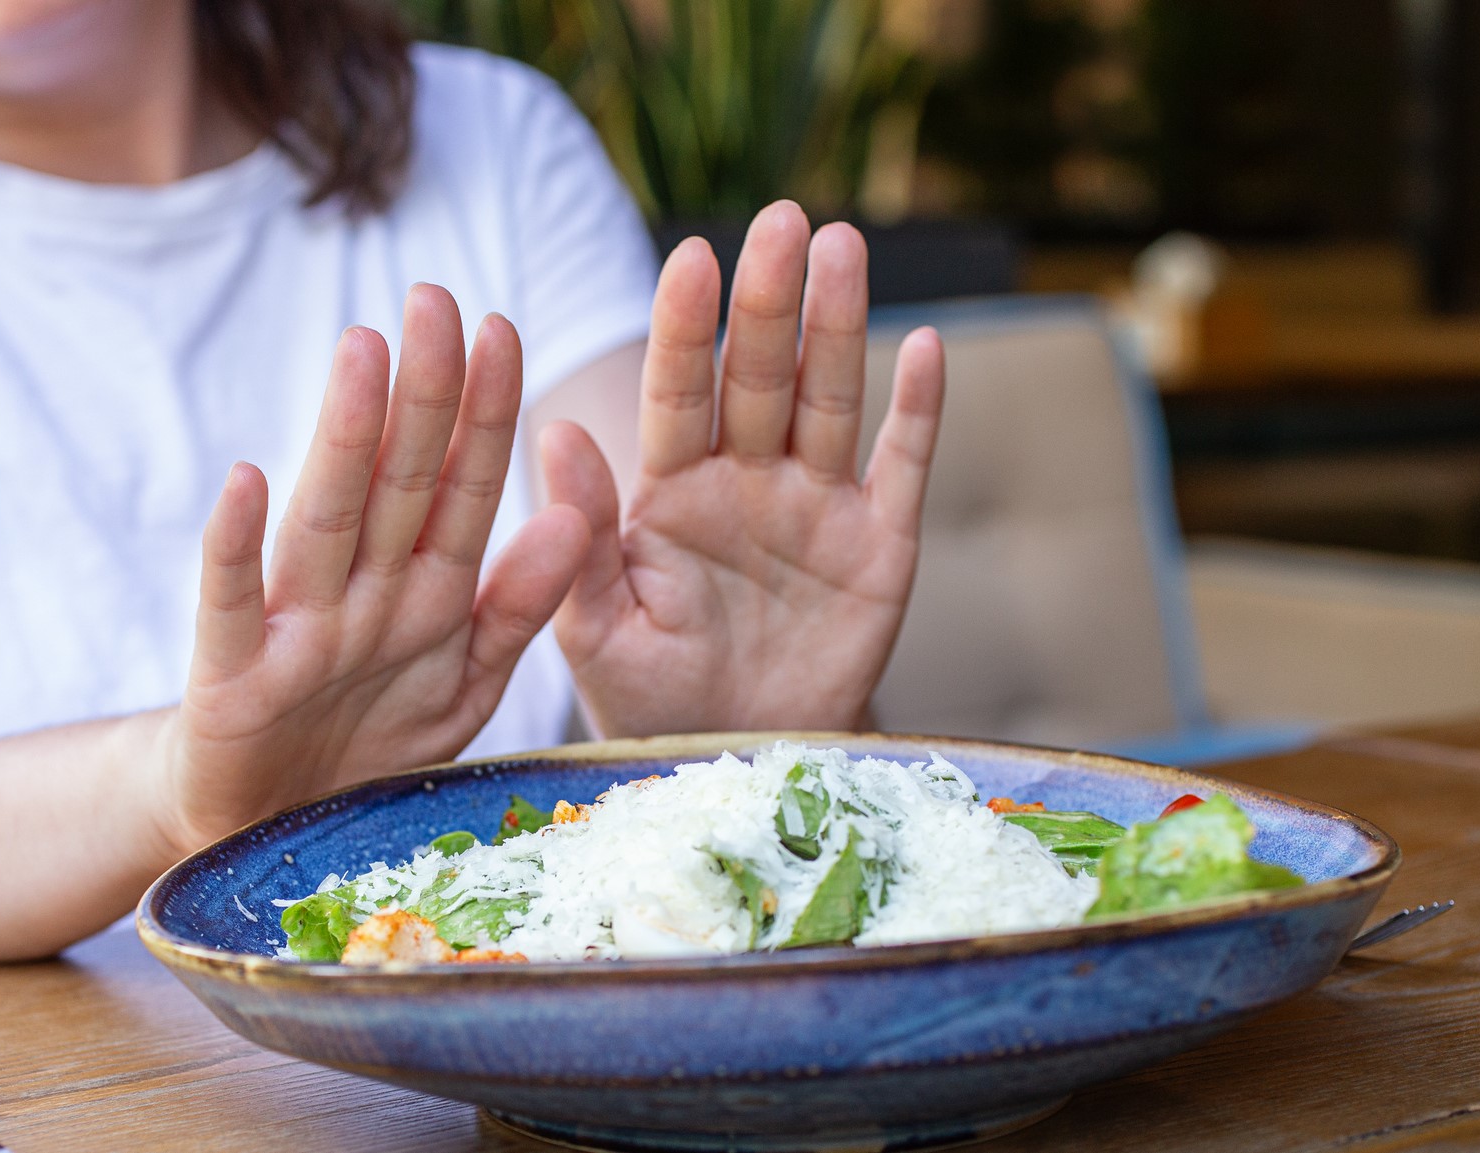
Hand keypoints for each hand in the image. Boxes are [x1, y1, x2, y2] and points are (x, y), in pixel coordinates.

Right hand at [155, 285, 590, 853]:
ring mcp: (297, 631)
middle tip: (437, 297)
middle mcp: (363, 593)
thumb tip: (579, 517)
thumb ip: (518, 607)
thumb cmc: (369, 746)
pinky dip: (237, 547)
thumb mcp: (465, 683)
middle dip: (424, 393)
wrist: (268, 840)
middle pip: (398, 480)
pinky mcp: (232, 681)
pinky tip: (247, 479)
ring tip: (361, 353)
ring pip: (327, 518)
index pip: (463, 486)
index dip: (485, 411)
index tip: (503, 325)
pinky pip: (236, 605)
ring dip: (343, 438)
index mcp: (428, 593)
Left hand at [541, 201, 944, 737]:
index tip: (689, 258)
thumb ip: (581, 541)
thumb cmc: (651, 696)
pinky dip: (917, 412)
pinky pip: (901, 468)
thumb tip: (551, 432)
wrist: (734, 765)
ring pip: (829, 399)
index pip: (676, 394)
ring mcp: (817, 507)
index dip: (684, 329)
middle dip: (768, 300)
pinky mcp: (880, 547)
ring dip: (838, 325)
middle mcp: (746, 481)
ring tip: (842, 245)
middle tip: (780, 219)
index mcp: (671, 494)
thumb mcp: (598, 631)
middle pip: (759, 376)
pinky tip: (927, 346)